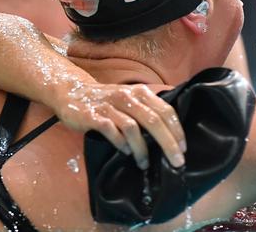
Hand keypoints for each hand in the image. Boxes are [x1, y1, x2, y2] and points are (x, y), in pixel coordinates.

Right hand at [53, 82, 185, 169]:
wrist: (72, 92)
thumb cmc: (108, 101)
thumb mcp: (131, 99)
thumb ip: (148, 110)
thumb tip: (171, 134)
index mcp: (140, 93)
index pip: (166, 110)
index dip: (177, 130)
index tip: (183, 149)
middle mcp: (127, 96)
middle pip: (154, 121)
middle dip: (168, 143)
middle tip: (176, 162)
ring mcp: (109, 105)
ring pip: (133, 128)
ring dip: (142, 149)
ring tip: (144, 163)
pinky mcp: (92, 115)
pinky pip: (110, 130)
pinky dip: (120, 143)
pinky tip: (125, 152)